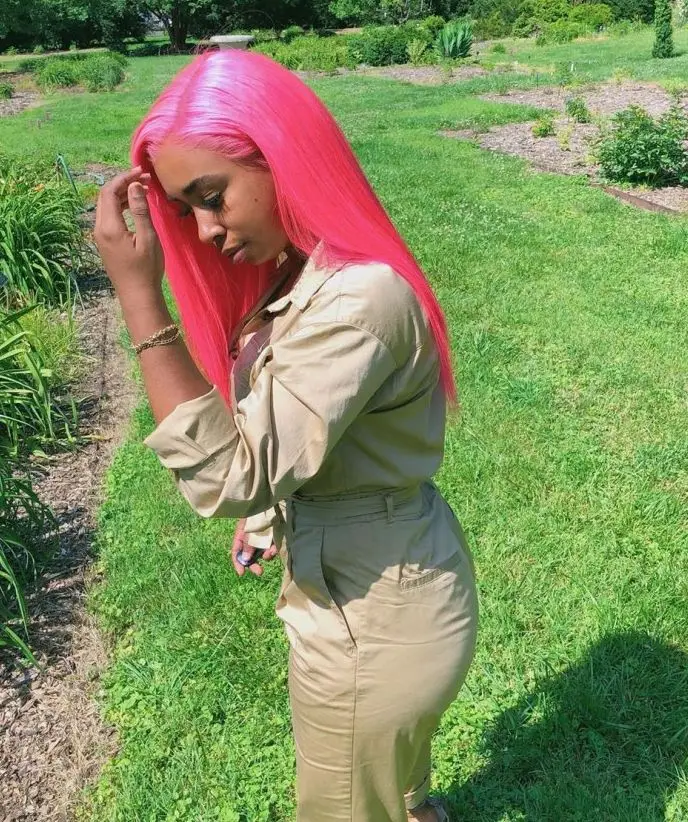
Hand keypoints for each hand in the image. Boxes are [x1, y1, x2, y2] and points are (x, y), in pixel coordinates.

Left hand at [94, 167, 164, 301]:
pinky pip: (109, 217)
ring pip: (106, 206)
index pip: (109, 191)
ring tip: (142, 191)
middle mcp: (100, 229)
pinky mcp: (105, 243)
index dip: (124, 178)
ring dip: (122, 195)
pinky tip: (134, 207)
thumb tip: (135, 186)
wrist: (137, 295)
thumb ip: (141, 211)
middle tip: (144, 180)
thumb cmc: (146, 269)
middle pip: (105, 197)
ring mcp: (100, 237)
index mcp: (109, 226)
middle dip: (123, 184)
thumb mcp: (148, 238)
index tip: (141, 173)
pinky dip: (120, 207)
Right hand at [231, 518, 278, 576]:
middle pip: (249, 556)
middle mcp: (250, 538)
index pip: (236, 552)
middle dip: (253, 564)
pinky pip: (271, 548)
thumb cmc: (258, 514)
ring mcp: (261, 538)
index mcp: (241, 535)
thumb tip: (244, 559)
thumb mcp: (250, 530)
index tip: (241, 573)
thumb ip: (247, 544)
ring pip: (261, 553)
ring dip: (265, 556)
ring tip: (269, 553)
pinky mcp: (272, 538)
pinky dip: (272, 550)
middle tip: (260, 572)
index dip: (237, 563)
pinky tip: (274, 549)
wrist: (272, 502)